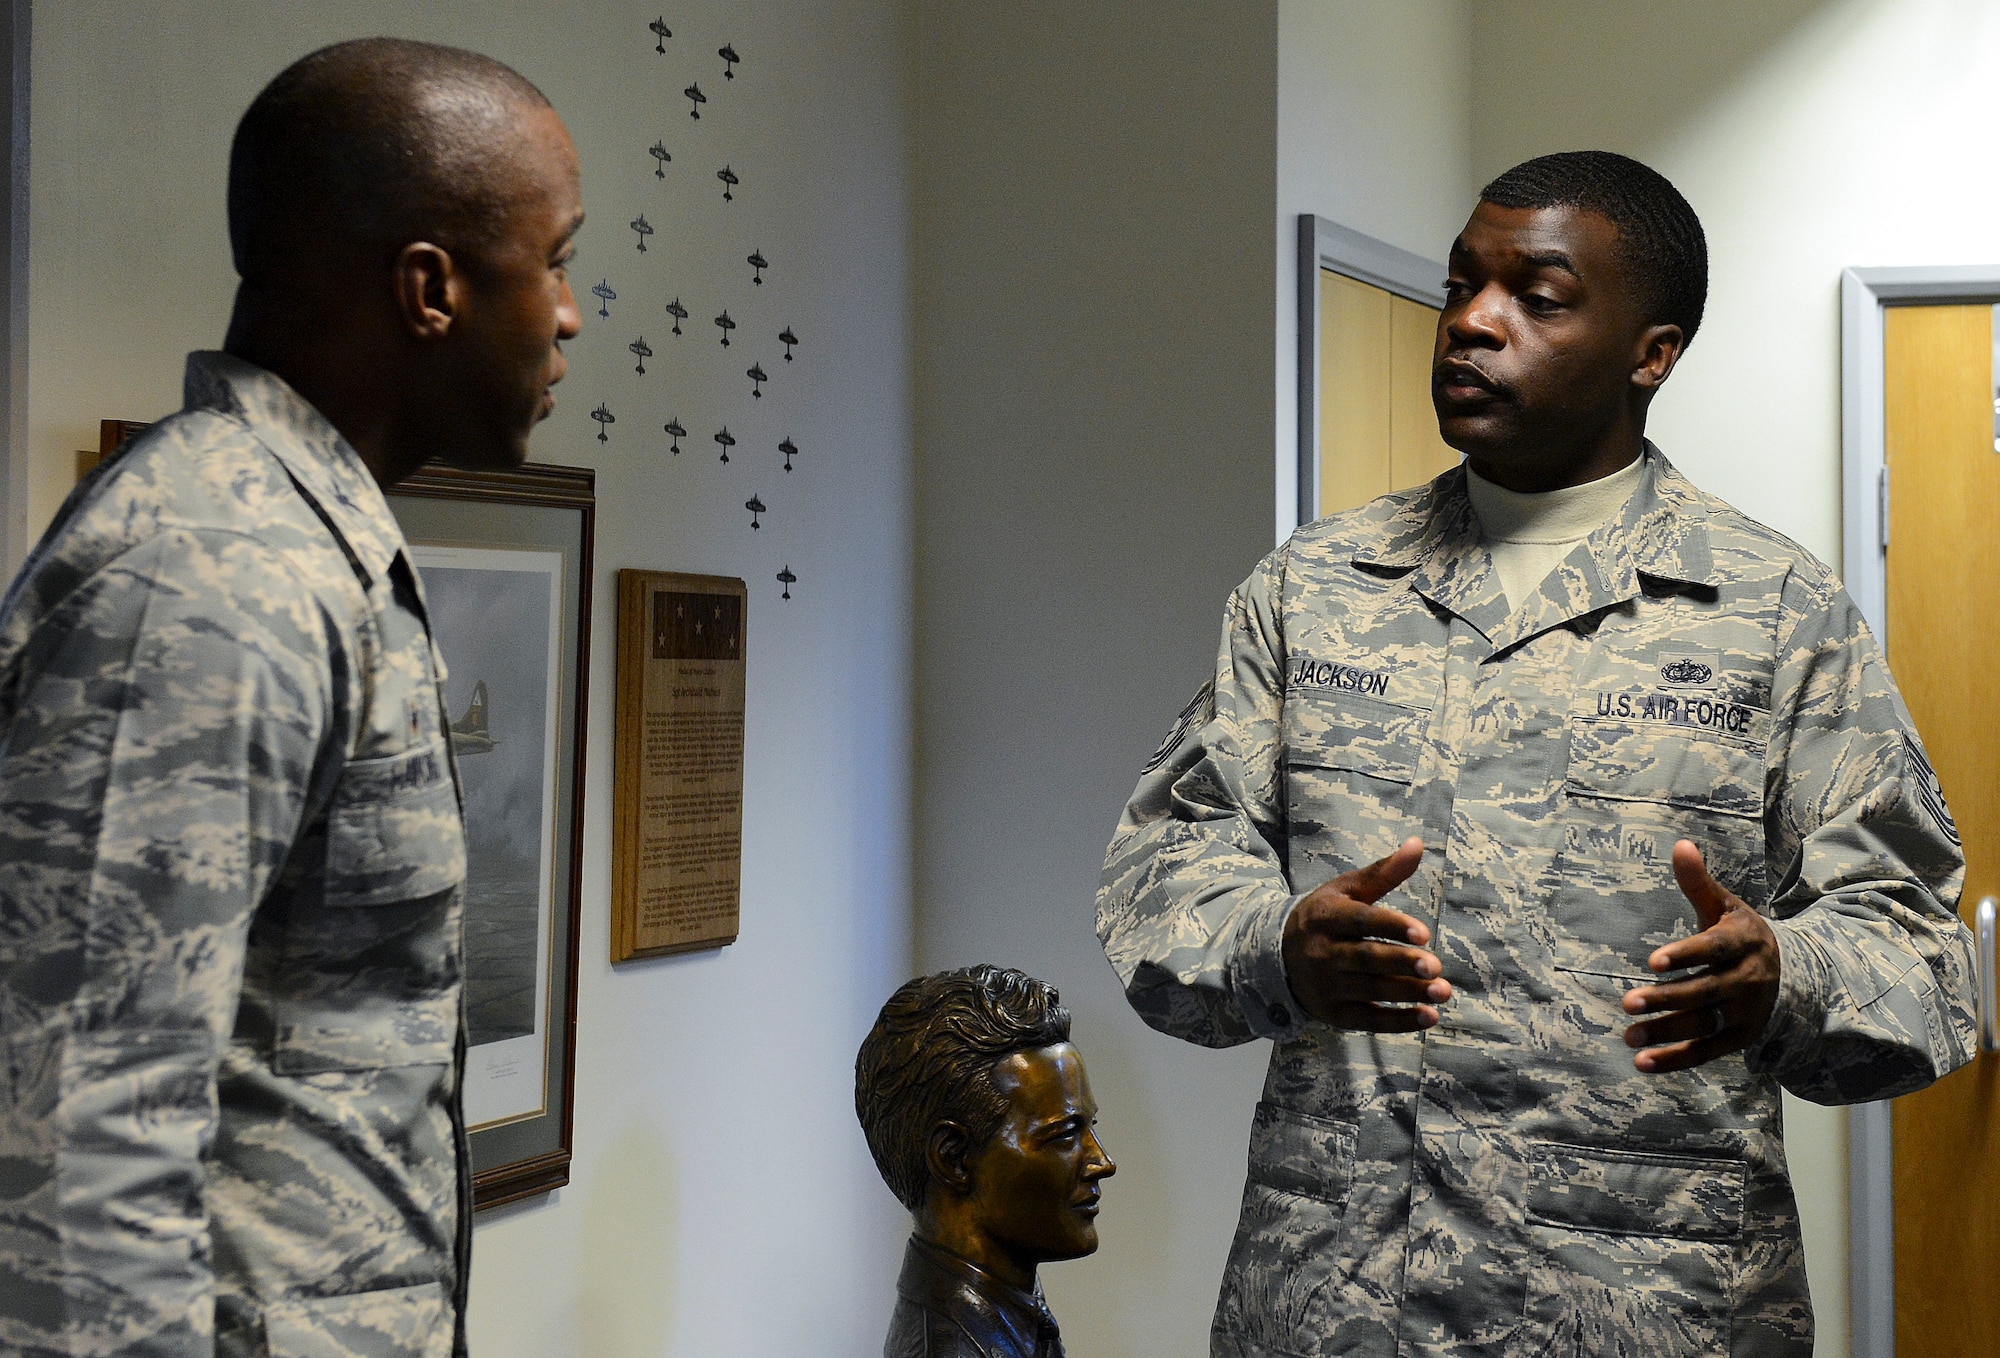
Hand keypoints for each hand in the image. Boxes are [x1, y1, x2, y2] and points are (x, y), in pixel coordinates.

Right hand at [1281, 838, 1449, 1030]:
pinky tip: (1430, 1016)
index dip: (1392, 927)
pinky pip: (1369, 1020)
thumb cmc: (1325, 918)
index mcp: (1327, 917)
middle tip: (1436, 966)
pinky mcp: (1334, 1014)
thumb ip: (1383, 872)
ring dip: (1408, 992)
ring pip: (1371, 990)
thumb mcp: (1346, 890)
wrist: (1277, 957)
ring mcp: (1327, 986)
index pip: (1360, 921)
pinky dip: (1400, 1021)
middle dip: (1401, 963)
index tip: (1424, 933)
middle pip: (1366, 959)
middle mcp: (1323, 952)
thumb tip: (1418, 843)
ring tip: (1443, 990)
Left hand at [1622, 840, 1780, 1072]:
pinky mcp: (1738, 1038)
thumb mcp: (1724, 906)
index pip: (1714, 948)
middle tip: (1628, 1002)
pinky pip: (1706, 1052)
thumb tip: (1680, 844)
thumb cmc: (1740, 935)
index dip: (1685, 954)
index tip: (1652, 961)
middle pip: (1705, 992)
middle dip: (1667, 999)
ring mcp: (1744, 1013)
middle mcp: (1747, 980)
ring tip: (1629, 1036)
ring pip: (1703, 1025)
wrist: (1789, 974)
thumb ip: (1698, 882)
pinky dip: (1676, 1061)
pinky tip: (1642, 1064)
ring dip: (1665, 1033)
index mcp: (1744, 942)